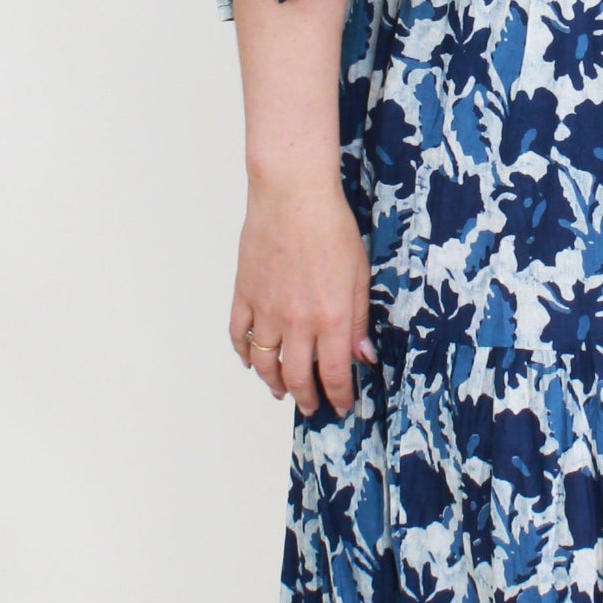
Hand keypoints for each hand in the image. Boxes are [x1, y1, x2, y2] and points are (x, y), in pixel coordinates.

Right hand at [230, 166, 376, 416]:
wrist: (292, 195)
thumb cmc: (331, 227)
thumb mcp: (359, 275)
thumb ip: (358, 319)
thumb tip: (363, 355)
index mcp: (330, 318)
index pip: (334, 373)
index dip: (338, 396)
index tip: (341, 406)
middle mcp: (297, 321)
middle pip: (297, 376)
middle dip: (306, 398)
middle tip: (311, 407)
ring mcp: (266, 310)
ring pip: (265, 363)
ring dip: (273, 383)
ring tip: (281, 391)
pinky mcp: (245, 295)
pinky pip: (239, 335)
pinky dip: (244, 353)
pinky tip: (252, 360)